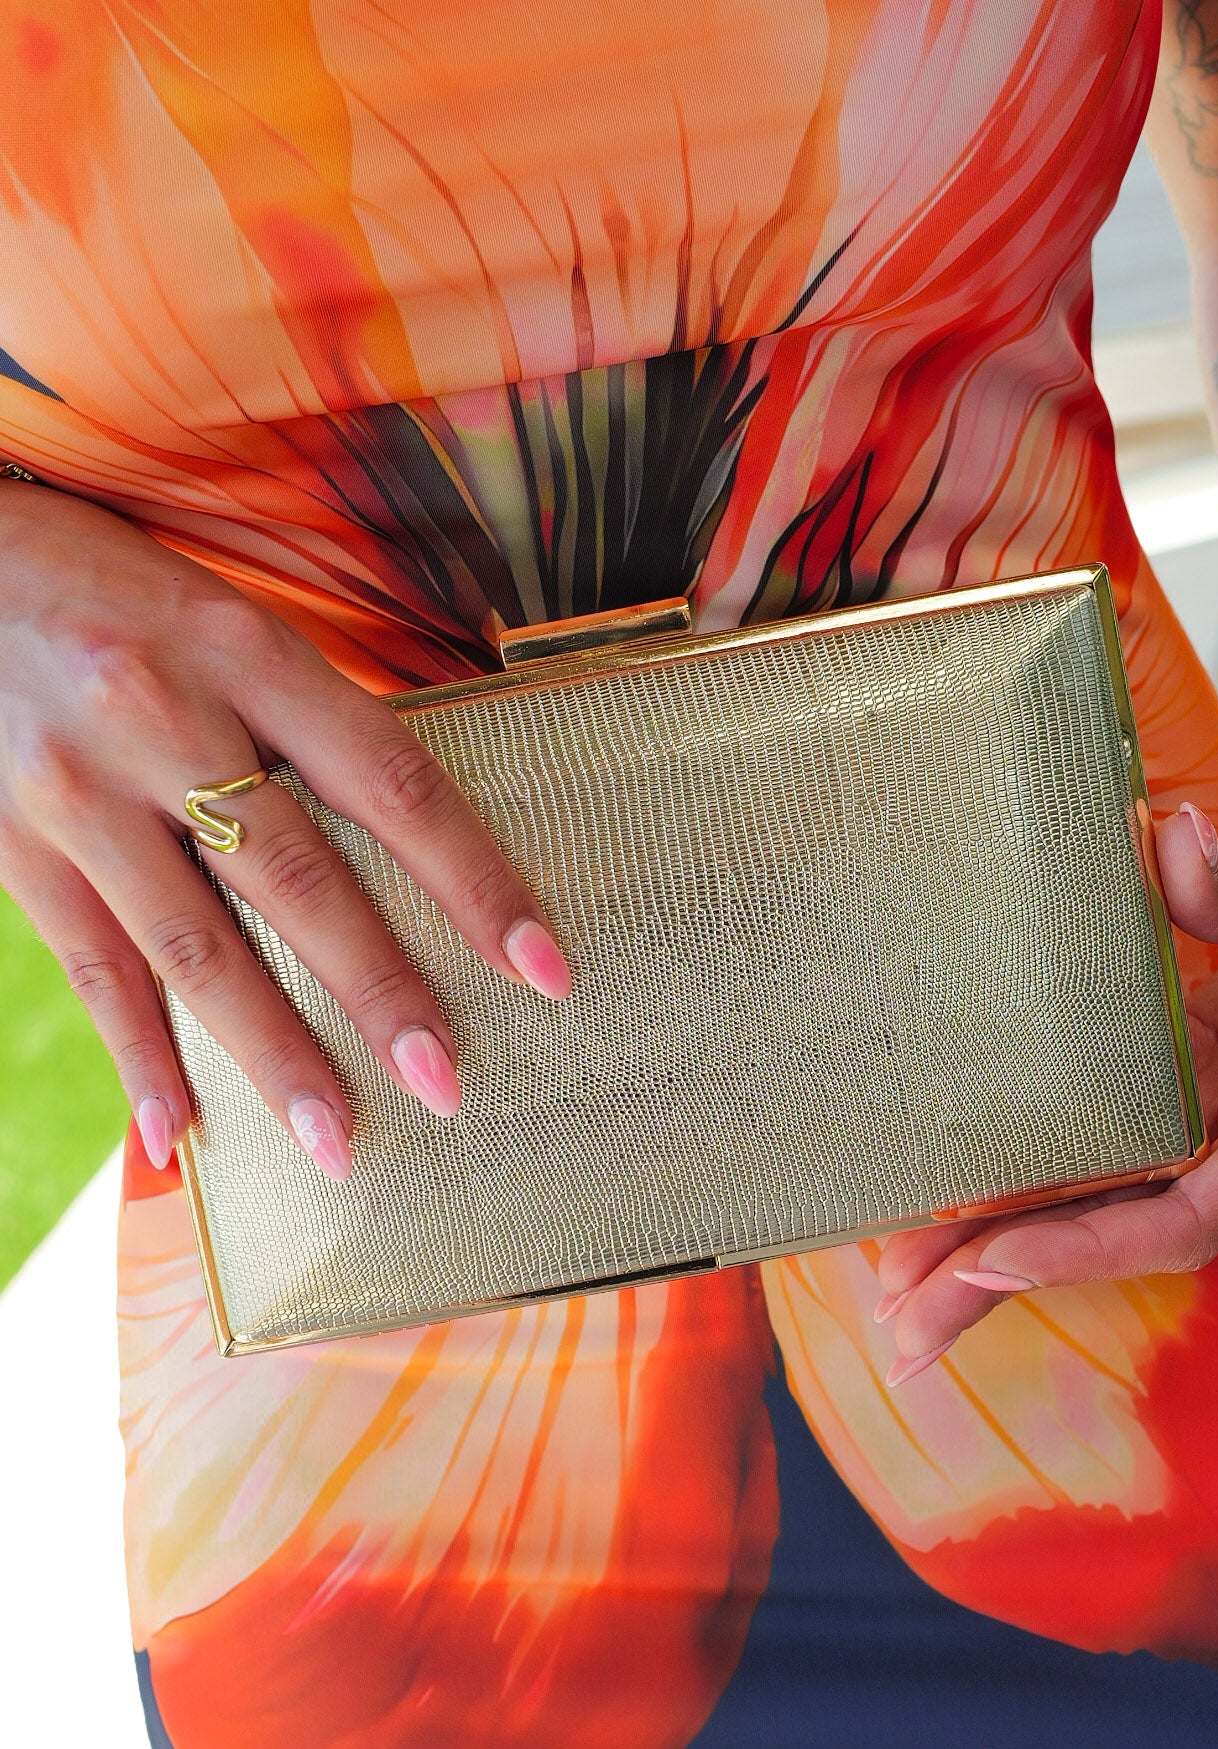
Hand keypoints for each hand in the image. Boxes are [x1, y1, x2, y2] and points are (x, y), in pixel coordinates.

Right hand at [0, 482, 570, 1177]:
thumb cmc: (115, 587)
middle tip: (447, 1083)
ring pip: (194, 949)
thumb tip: (417, 825)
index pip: (390, 781)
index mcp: (243, 649)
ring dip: (272, 1056)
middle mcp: (163, 719)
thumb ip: (311, 715)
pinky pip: (90, 969)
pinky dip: (138, 1059)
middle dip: (379, 990)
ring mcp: (80, 792)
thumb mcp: (226, 615)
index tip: (543, 965)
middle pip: (295, 878)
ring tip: (339, 1144)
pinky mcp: (14, 845)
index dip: (475, 878)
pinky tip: (181, 1139)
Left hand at [875, 802, 1217, 1384]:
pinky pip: (1087, 1142)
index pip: (1184, 1218)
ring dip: (990, 1243)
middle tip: (899, 1332)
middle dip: (1003, 1283)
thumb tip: (1170, 841)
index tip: (992, 1258)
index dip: (1088, 1245)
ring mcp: (1197, 1119)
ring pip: (1088, 1197)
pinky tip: (949, 1196)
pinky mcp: (1168, 1082)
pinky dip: (1021, 1173)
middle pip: (1109, 1232)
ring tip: (893, 1292)